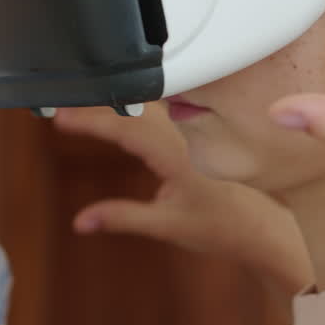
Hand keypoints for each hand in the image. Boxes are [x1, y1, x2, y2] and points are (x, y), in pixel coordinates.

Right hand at [54, 106, 312, 294]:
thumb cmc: (221, 225)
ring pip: (148, 101)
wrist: (265, 224)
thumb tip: (81, 221)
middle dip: (95, 102)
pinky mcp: (197, 128)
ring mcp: (193, 127)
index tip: (60, 117)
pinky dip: (135, 104)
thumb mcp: (166, 224)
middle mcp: (185, 133)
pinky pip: (162, 107)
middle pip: (133, 105)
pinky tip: (117, 103)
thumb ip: (122, 217)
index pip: (124, 127)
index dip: (89, 120)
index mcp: (176, 153)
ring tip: (81, 101)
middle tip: (60, 104)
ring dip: (115, 100)